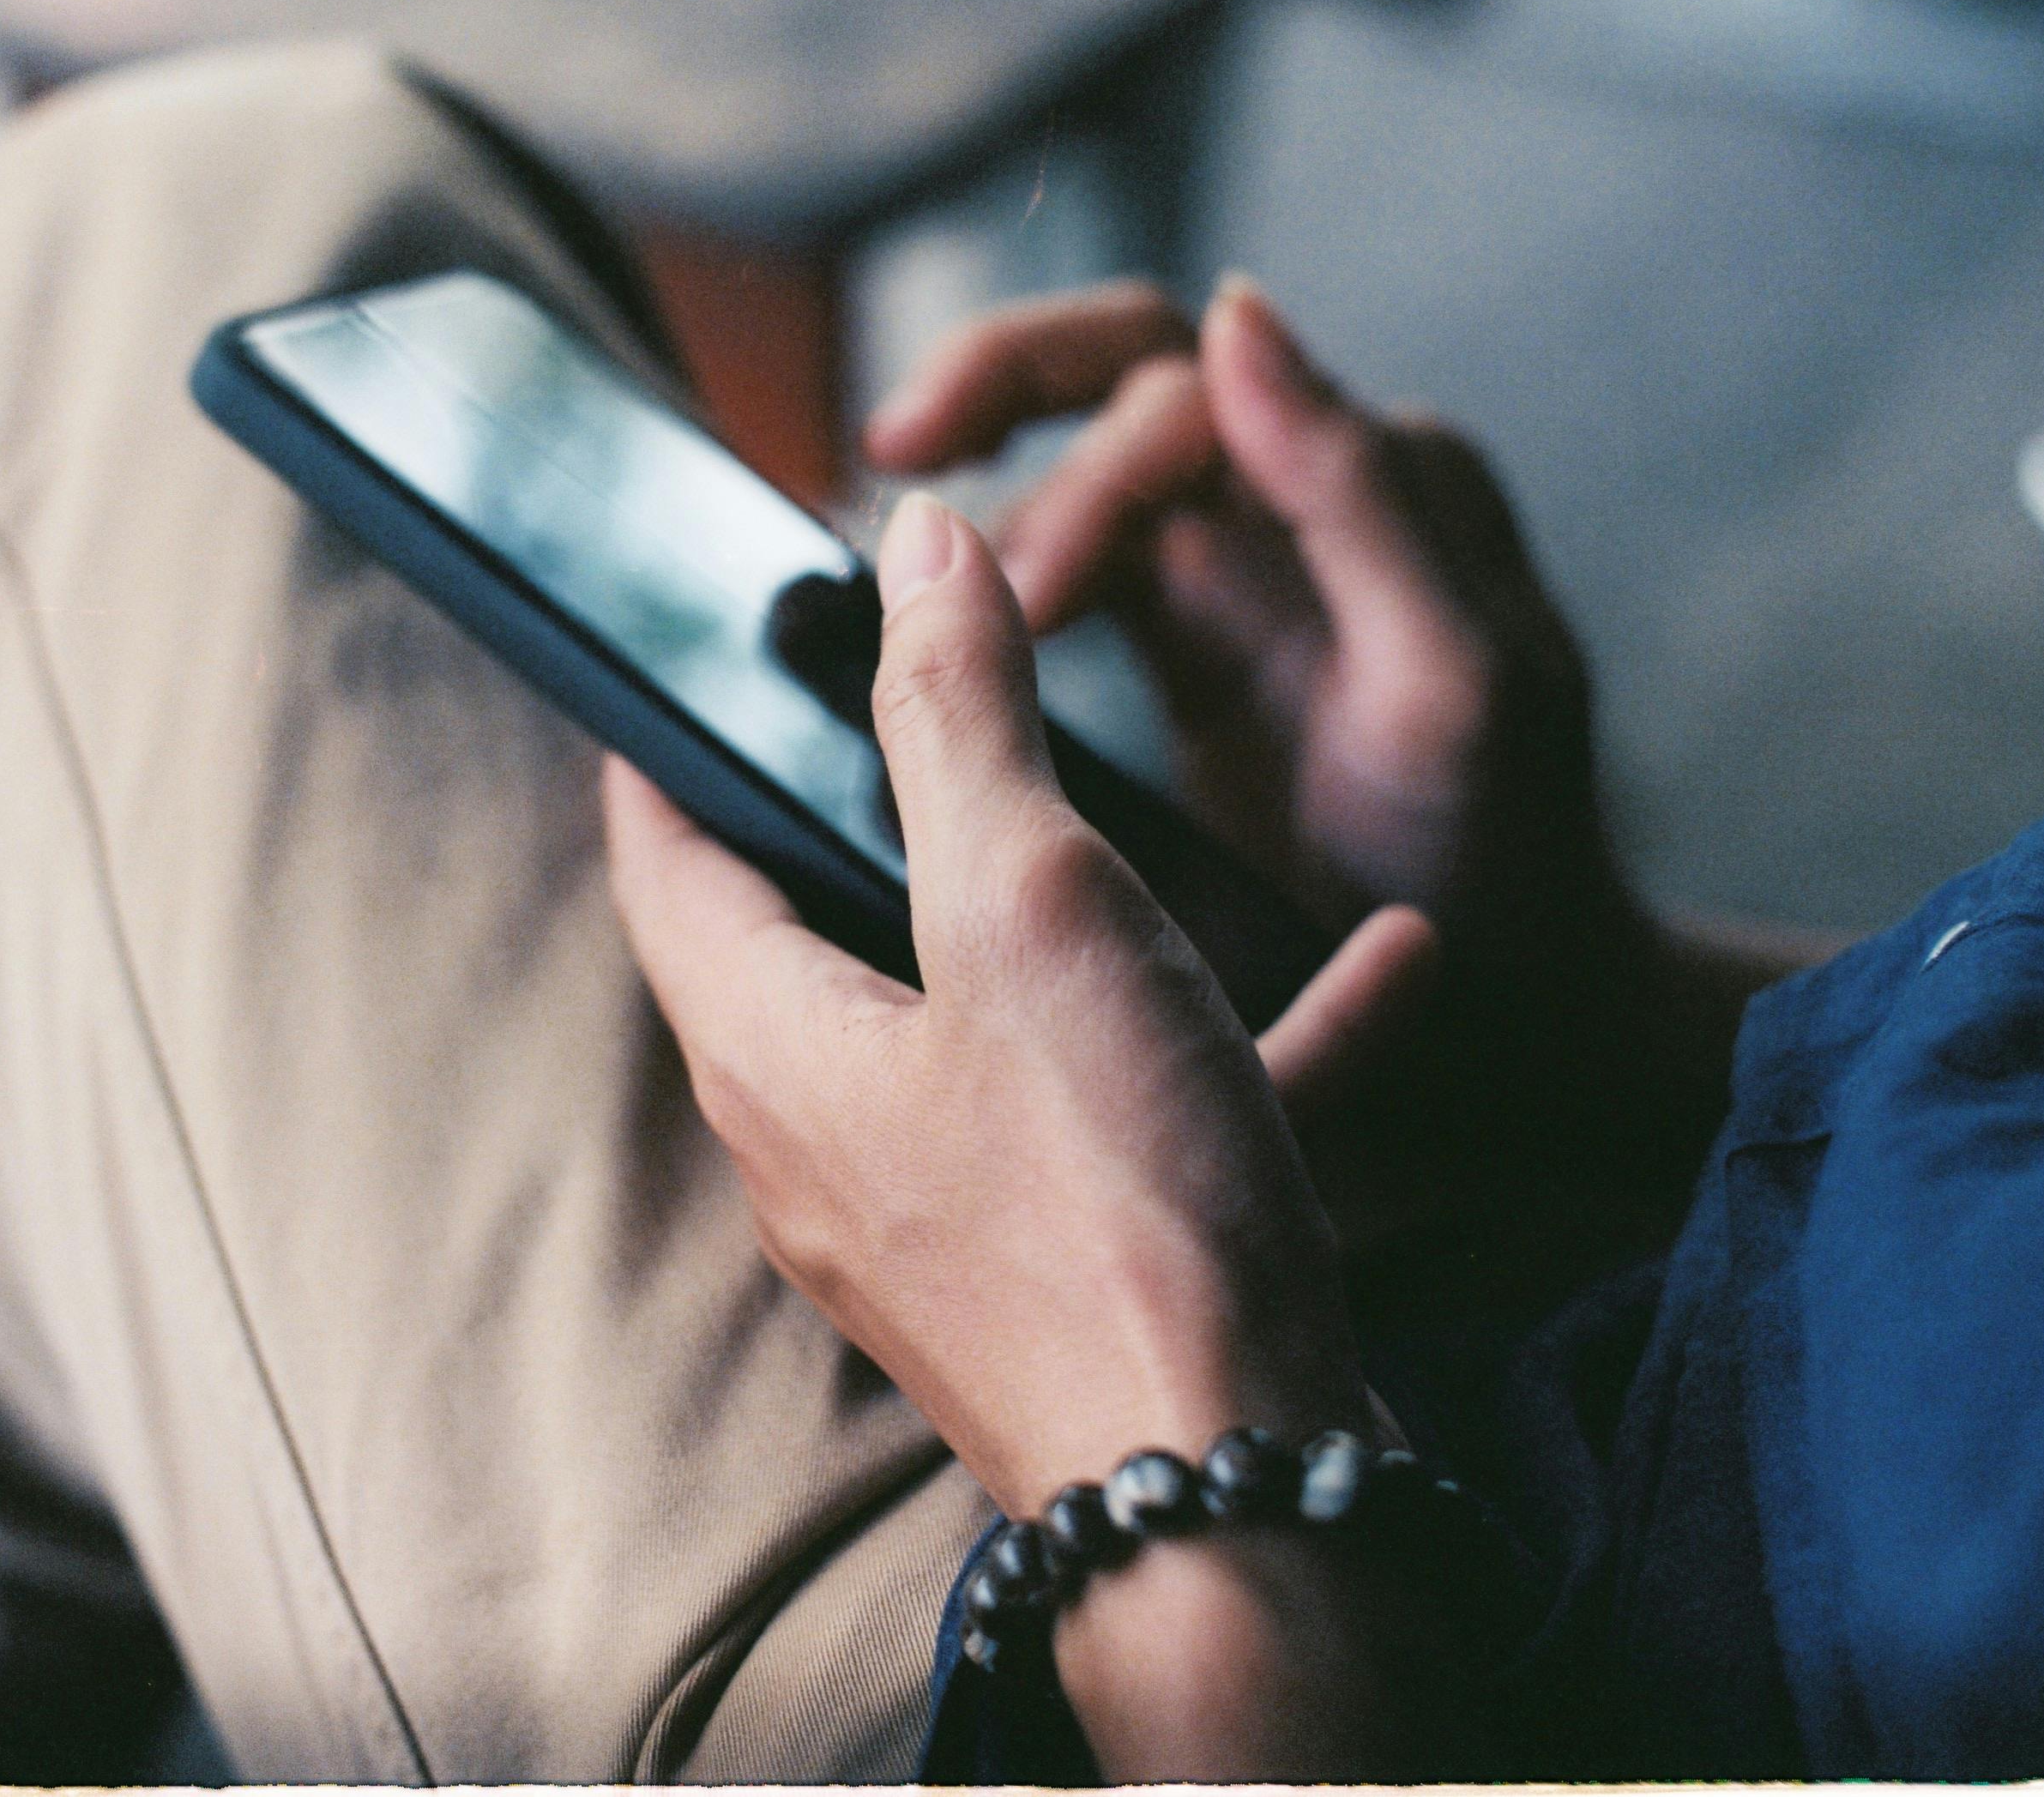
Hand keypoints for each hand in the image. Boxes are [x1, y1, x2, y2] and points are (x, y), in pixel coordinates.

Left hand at [603, 492, 1433, 1516]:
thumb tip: (904, 546)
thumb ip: (958, 715)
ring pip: (998, 1013)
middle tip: (930, 685)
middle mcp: (829, 1140)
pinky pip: (1136, 1109)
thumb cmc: (1112, 1210)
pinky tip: (1379, 963)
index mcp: (771, 1046)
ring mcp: (947, 1214)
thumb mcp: (1028, 908)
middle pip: (818, 928)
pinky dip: (1234, 1030)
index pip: (664, 853)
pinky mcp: (1070, 1265)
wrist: (1244, 1498)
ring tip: (1163, 803)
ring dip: (1088, 910)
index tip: (695, 646)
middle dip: (872, 803)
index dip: (669, 734)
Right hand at [868, 276, 1621, 949]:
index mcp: (1370, 476)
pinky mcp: (1190, 645)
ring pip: (1084, 468)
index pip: (1184, 376)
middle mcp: (1303, 494)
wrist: (1523, 1011)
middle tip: (893, 464)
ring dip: (997, 522)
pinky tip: (944, 631)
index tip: (997, 570)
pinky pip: (1077, 562)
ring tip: (931, 630)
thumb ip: (1354, 493)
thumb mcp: (1449, 680)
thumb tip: (1237, 313)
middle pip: (1119, 373)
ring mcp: (1242, 568)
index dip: (1070, 433)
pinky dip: (1001, 581)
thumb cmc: (1500, 857)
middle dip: (998, 395)